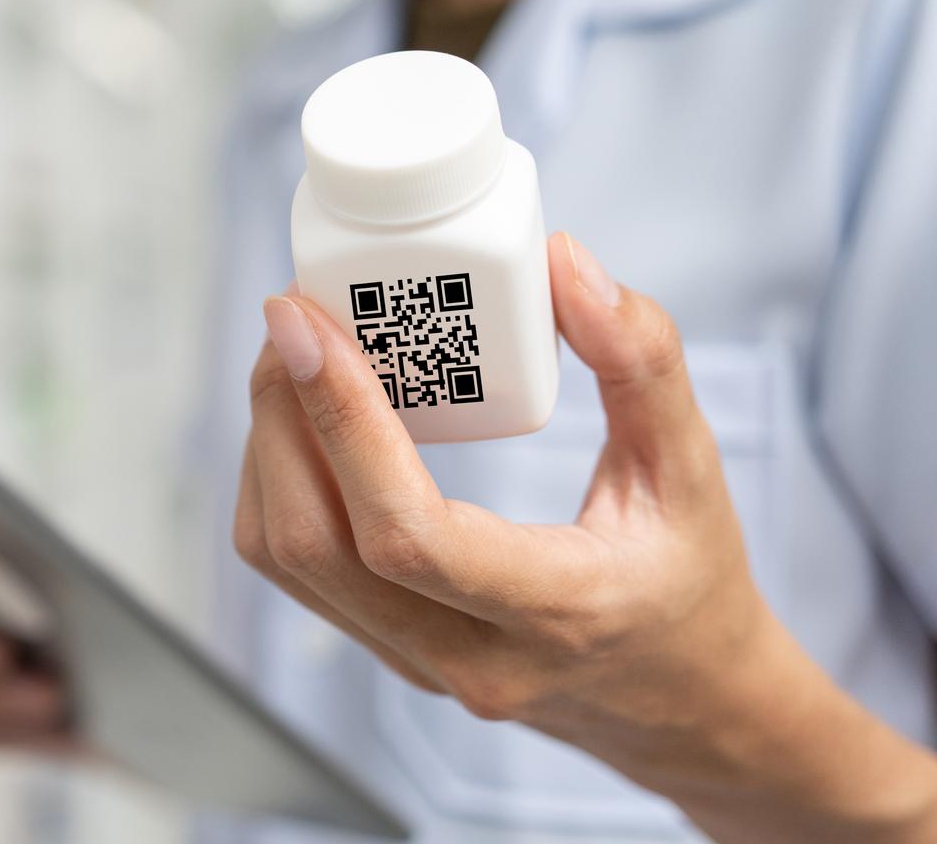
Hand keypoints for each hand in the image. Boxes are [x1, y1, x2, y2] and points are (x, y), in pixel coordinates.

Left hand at [237, 233, 936, 842]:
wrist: (683, 701)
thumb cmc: (688, 579)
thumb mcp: (694, 467)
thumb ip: (641, 360)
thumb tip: (565, 261)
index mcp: (558, 613)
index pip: (411, 535)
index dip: (343, 424)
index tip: (310, 325)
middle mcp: (469, 657)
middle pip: (317, 545)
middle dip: (282, 416)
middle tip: (293, 318)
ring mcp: (418, 664)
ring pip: (289, 560)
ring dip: (268, 448)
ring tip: (295, 358)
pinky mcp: (388, 649)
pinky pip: (298, 570)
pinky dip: (282, 483)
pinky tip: (308, 419)